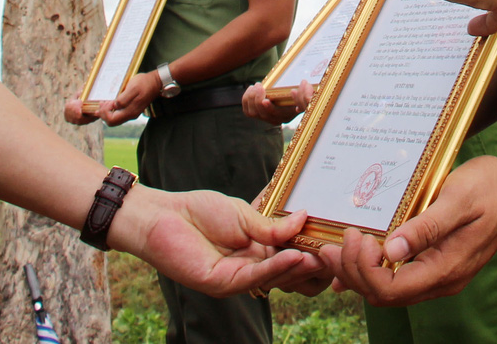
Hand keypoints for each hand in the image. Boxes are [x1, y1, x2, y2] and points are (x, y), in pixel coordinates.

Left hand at [64, 70, 159, 126]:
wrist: (156, 82)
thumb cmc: (144, 83)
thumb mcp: (133, 88)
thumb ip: (123, 99)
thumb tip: (114, 106)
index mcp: (130, 111)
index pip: (111, 120)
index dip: (104, 113)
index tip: (103, 102)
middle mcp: (131, 115)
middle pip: (112, 122)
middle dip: (103, 114)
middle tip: (100, 104)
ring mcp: (132, 113)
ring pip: (115, 119)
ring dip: (107, 112)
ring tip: (103, 103)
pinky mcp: (132, 109)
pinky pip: (119, 114)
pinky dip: (112, 110)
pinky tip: (110, 103)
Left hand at [111, 183, 328, 297]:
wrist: (163, 215)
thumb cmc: (199, 212)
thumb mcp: (243, 215)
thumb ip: (272, 226)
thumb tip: (304, 219)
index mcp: (257, 251)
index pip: (290, 257)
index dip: (310, 252)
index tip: (332, 242)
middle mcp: (250, 268)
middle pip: (287, 274)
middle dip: (310, 265)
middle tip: (333, 253)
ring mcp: (236, 279)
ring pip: (274, 277)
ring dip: (297, 267)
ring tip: (318, 255)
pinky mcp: (222, 284)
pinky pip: (255, 277)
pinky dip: (276, 268)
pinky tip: (293, 256)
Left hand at [241, 81, 312, 123]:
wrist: (292, 95)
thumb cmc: (299, 93)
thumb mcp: (306, 93)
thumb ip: (307, 91)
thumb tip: (304, 83)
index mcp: (287, 115)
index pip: (276, 115)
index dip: (269, 109)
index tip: (265, 100)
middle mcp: (276, 119)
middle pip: (262, 114)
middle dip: (257, 99)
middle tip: (259, 85)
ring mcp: (266, 118)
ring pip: (252, 113)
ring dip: (250, 98)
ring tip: (255, 86)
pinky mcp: (258, 114)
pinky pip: (247, 111)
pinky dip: (246, 99)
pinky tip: (251, 89)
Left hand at [326, 154, 496, 305]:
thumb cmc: (490, 188)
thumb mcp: (458, 200)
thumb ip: (426, 227)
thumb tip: (391, 250)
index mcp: (446, 268)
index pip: (391, 289)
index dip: (363, 269)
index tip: (353, 237)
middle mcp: (441, 279)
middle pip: (384, 294)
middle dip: (352, 272)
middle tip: (331, 243)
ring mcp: (439, 273)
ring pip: (388, 289)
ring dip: (358, 272)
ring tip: (335, 247)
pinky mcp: (436, 262)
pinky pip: (398, 277)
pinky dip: (372, 269)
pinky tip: (355, 256)